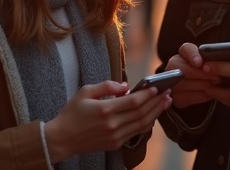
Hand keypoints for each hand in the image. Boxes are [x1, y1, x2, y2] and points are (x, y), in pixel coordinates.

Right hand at [43, 80, 170, 162]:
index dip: (148, 94)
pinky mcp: (115, 144)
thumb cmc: (72, 113)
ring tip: (165, 102)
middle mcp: (112, 125)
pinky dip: (147, 123)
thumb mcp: (85, 91)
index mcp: (105, 110)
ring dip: (156, 112)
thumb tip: (126, 86)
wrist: (62, 139)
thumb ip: (107, 86)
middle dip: (157, 101)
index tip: (158, 86)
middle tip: (168, 91)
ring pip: (142, 124)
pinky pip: (136, 132)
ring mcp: (115, 137)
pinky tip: (152, 114)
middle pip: (142, 113)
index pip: (134, 101)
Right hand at [165, 43, 219, 108]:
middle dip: (200, 74)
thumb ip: (212, 61)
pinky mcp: (175, 97)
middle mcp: (174, 66)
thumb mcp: (213, 64)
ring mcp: (171, 83)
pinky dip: (199, 96)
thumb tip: (216, 65)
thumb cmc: (211, 72)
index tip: (199, 63)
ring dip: (201, 85)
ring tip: (214, 86)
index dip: (192, 55)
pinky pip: (186, 97)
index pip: (186, 49)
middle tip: (216, 78)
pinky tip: (209, 94)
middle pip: (183, 69)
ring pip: (183, 84)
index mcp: (184, 54)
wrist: (204, 89)